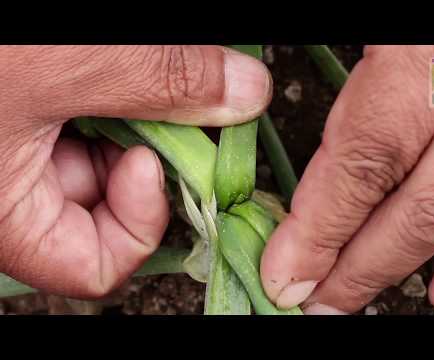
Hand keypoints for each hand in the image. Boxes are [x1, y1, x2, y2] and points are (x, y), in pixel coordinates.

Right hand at [0, 45, 270, 297]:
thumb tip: (247, 91)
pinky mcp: (21, 105)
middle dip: (143, 146)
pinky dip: (105, 84)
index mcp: (2, 215)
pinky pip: (80, 110)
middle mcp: (7, 189)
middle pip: (105, 199)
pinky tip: (101, 59)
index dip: (140, 221)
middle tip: (163, 95)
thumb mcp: (59, 62)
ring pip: (97, 148)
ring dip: (127, 105)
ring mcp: (13, 147)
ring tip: (116, 64)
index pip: (96, 264)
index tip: (150, 161)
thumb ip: (160, 80)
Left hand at [261, 45, 433, 313]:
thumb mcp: (391, 14)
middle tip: (312, 298)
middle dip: (359, 260)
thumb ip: (365, 59)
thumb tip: (307, 116)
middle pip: (423, 194)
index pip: (368, 151)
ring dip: (414, 261)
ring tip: (356, 295)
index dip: (324, 222)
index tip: (286, 271)